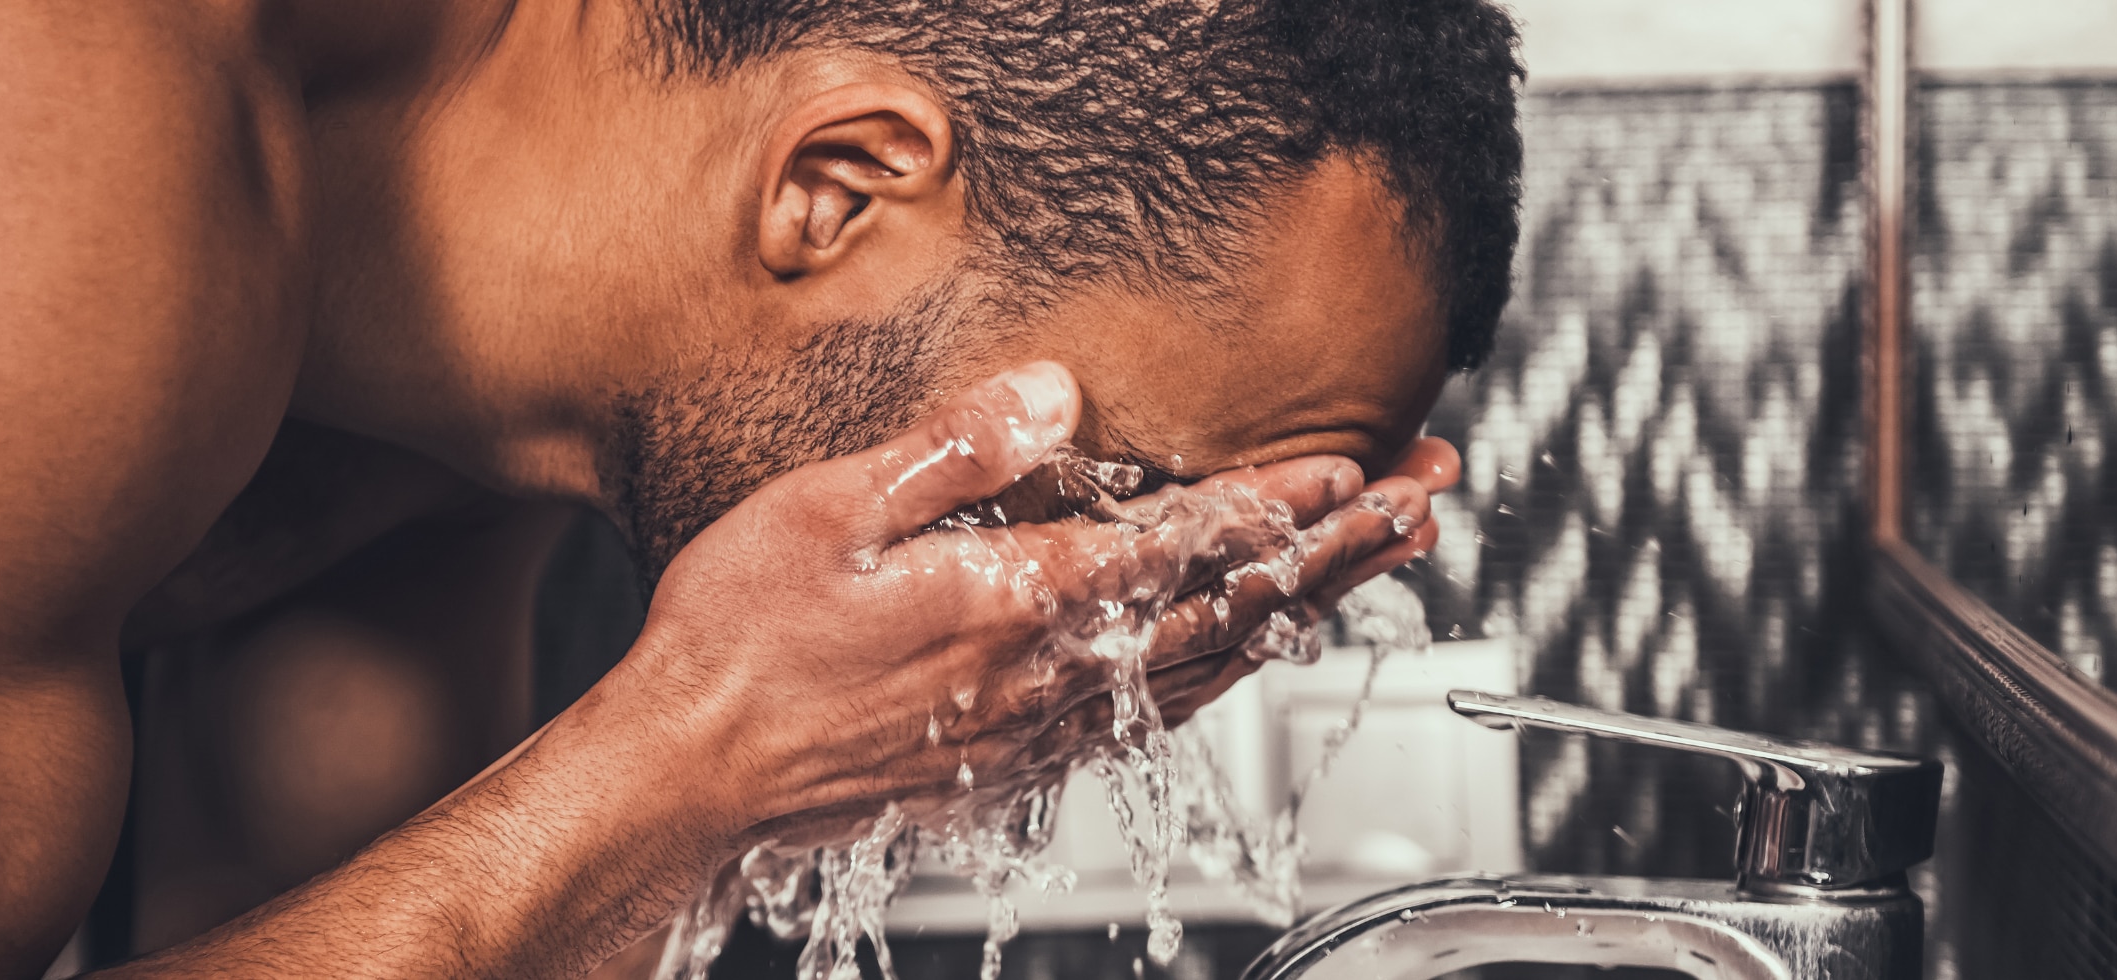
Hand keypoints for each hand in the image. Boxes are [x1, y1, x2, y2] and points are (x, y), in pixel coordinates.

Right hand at [588, 363, 1441, 844]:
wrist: (690, 780)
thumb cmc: (738, 648)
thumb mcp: (824, 513)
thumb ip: (949, 452)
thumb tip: (1049, 394)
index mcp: (1014, 601)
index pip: (1186, 544)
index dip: (1282, 505)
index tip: (1361, 472)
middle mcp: (1048, 672)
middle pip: (1233, 608)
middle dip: (1340, 552)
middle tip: (1426, 504)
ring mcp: (1040, 725)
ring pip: (1213, 666)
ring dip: (1307, 608)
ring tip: (1374, 564)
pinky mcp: (1016, 760)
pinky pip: (1158, 715)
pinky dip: (1229, 673)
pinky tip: (1247, 653)